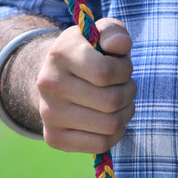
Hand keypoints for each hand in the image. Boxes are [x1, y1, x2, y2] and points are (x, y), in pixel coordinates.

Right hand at [36, 17, 135, 153]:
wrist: (55, 77)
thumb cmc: (88, 52)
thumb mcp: (100, 32)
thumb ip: (114, 32)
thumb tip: (120, 46)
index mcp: (60, 53)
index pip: (104, 72)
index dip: (124, 70)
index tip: (122, 66)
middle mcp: (49, 84)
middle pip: (111, 101)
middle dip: (128, 92)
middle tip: (125, 86)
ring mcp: (48, 114)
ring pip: (109, 125)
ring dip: (125, 113)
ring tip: (120, 102)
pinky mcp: (53, 138)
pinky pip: (100, 144)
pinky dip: (115, 134)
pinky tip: (111, 119)